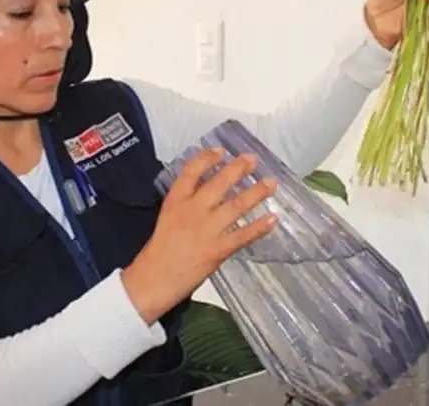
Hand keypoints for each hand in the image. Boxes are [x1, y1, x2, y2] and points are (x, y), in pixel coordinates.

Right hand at [121, 149, 277, 323]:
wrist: (155, 278)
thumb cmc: (160, 250)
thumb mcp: (168, 217)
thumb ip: (186, 204)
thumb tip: (209, 193)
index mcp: (176, 200)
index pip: (192, 171)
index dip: (207, 158)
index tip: (221, 150)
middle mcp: (193, 210)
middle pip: (219, 182)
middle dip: (239, 169)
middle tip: (253, 159)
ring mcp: (207, 229)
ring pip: (237, 205)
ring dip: (257, 192)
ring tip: (271, 183)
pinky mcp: (218, 249)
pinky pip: (243, 235)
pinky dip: (260, 226)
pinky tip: (273, 218)